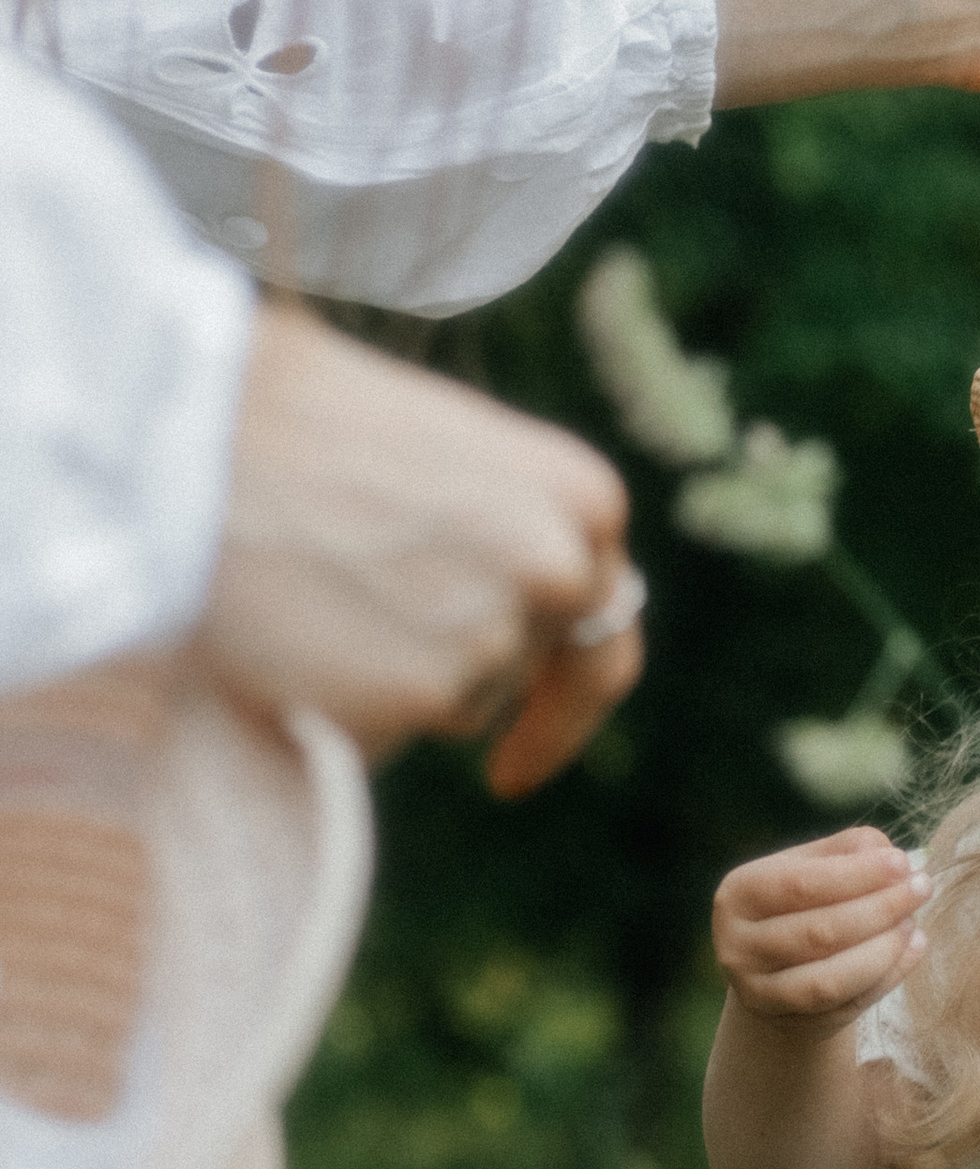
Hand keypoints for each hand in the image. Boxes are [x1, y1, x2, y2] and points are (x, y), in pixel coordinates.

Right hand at [196, 305, 638, 797]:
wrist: (182, 434)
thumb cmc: (290, 416)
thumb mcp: (440, 445)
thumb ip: (502, 522)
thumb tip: (513, 598)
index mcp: (580, 497)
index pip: (607, 625)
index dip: (570, 697)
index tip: (524, 752)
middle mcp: (559, 573)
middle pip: (523, 667)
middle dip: (462, 668)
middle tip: (380, 650)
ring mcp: (494, 641)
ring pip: (455, 704)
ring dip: (395, 676)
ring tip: (312, 589)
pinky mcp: (418, 701)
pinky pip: (392, 735)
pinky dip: (346, 707)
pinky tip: (293, 634)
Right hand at [712, 822, 928, 1028]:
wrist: (778, 964)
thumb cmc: (801, 902)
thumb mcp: (813, 864)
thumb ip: (848, 851)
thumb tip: (890, 856)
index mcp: (739, 895)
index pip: (800, 884)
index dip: (856, 875)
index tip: (902, 863)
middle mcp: (738, 947)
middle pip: (819, 933)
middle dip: (880, 910)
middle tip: (922, 889)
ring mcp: (759, 993)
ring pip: (831, 980)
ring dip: (883, 951)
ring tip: (913, 923)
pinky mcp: (790, 1024)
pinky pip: (847, 1007)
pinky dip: (887, 979)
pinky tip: (912, 949)